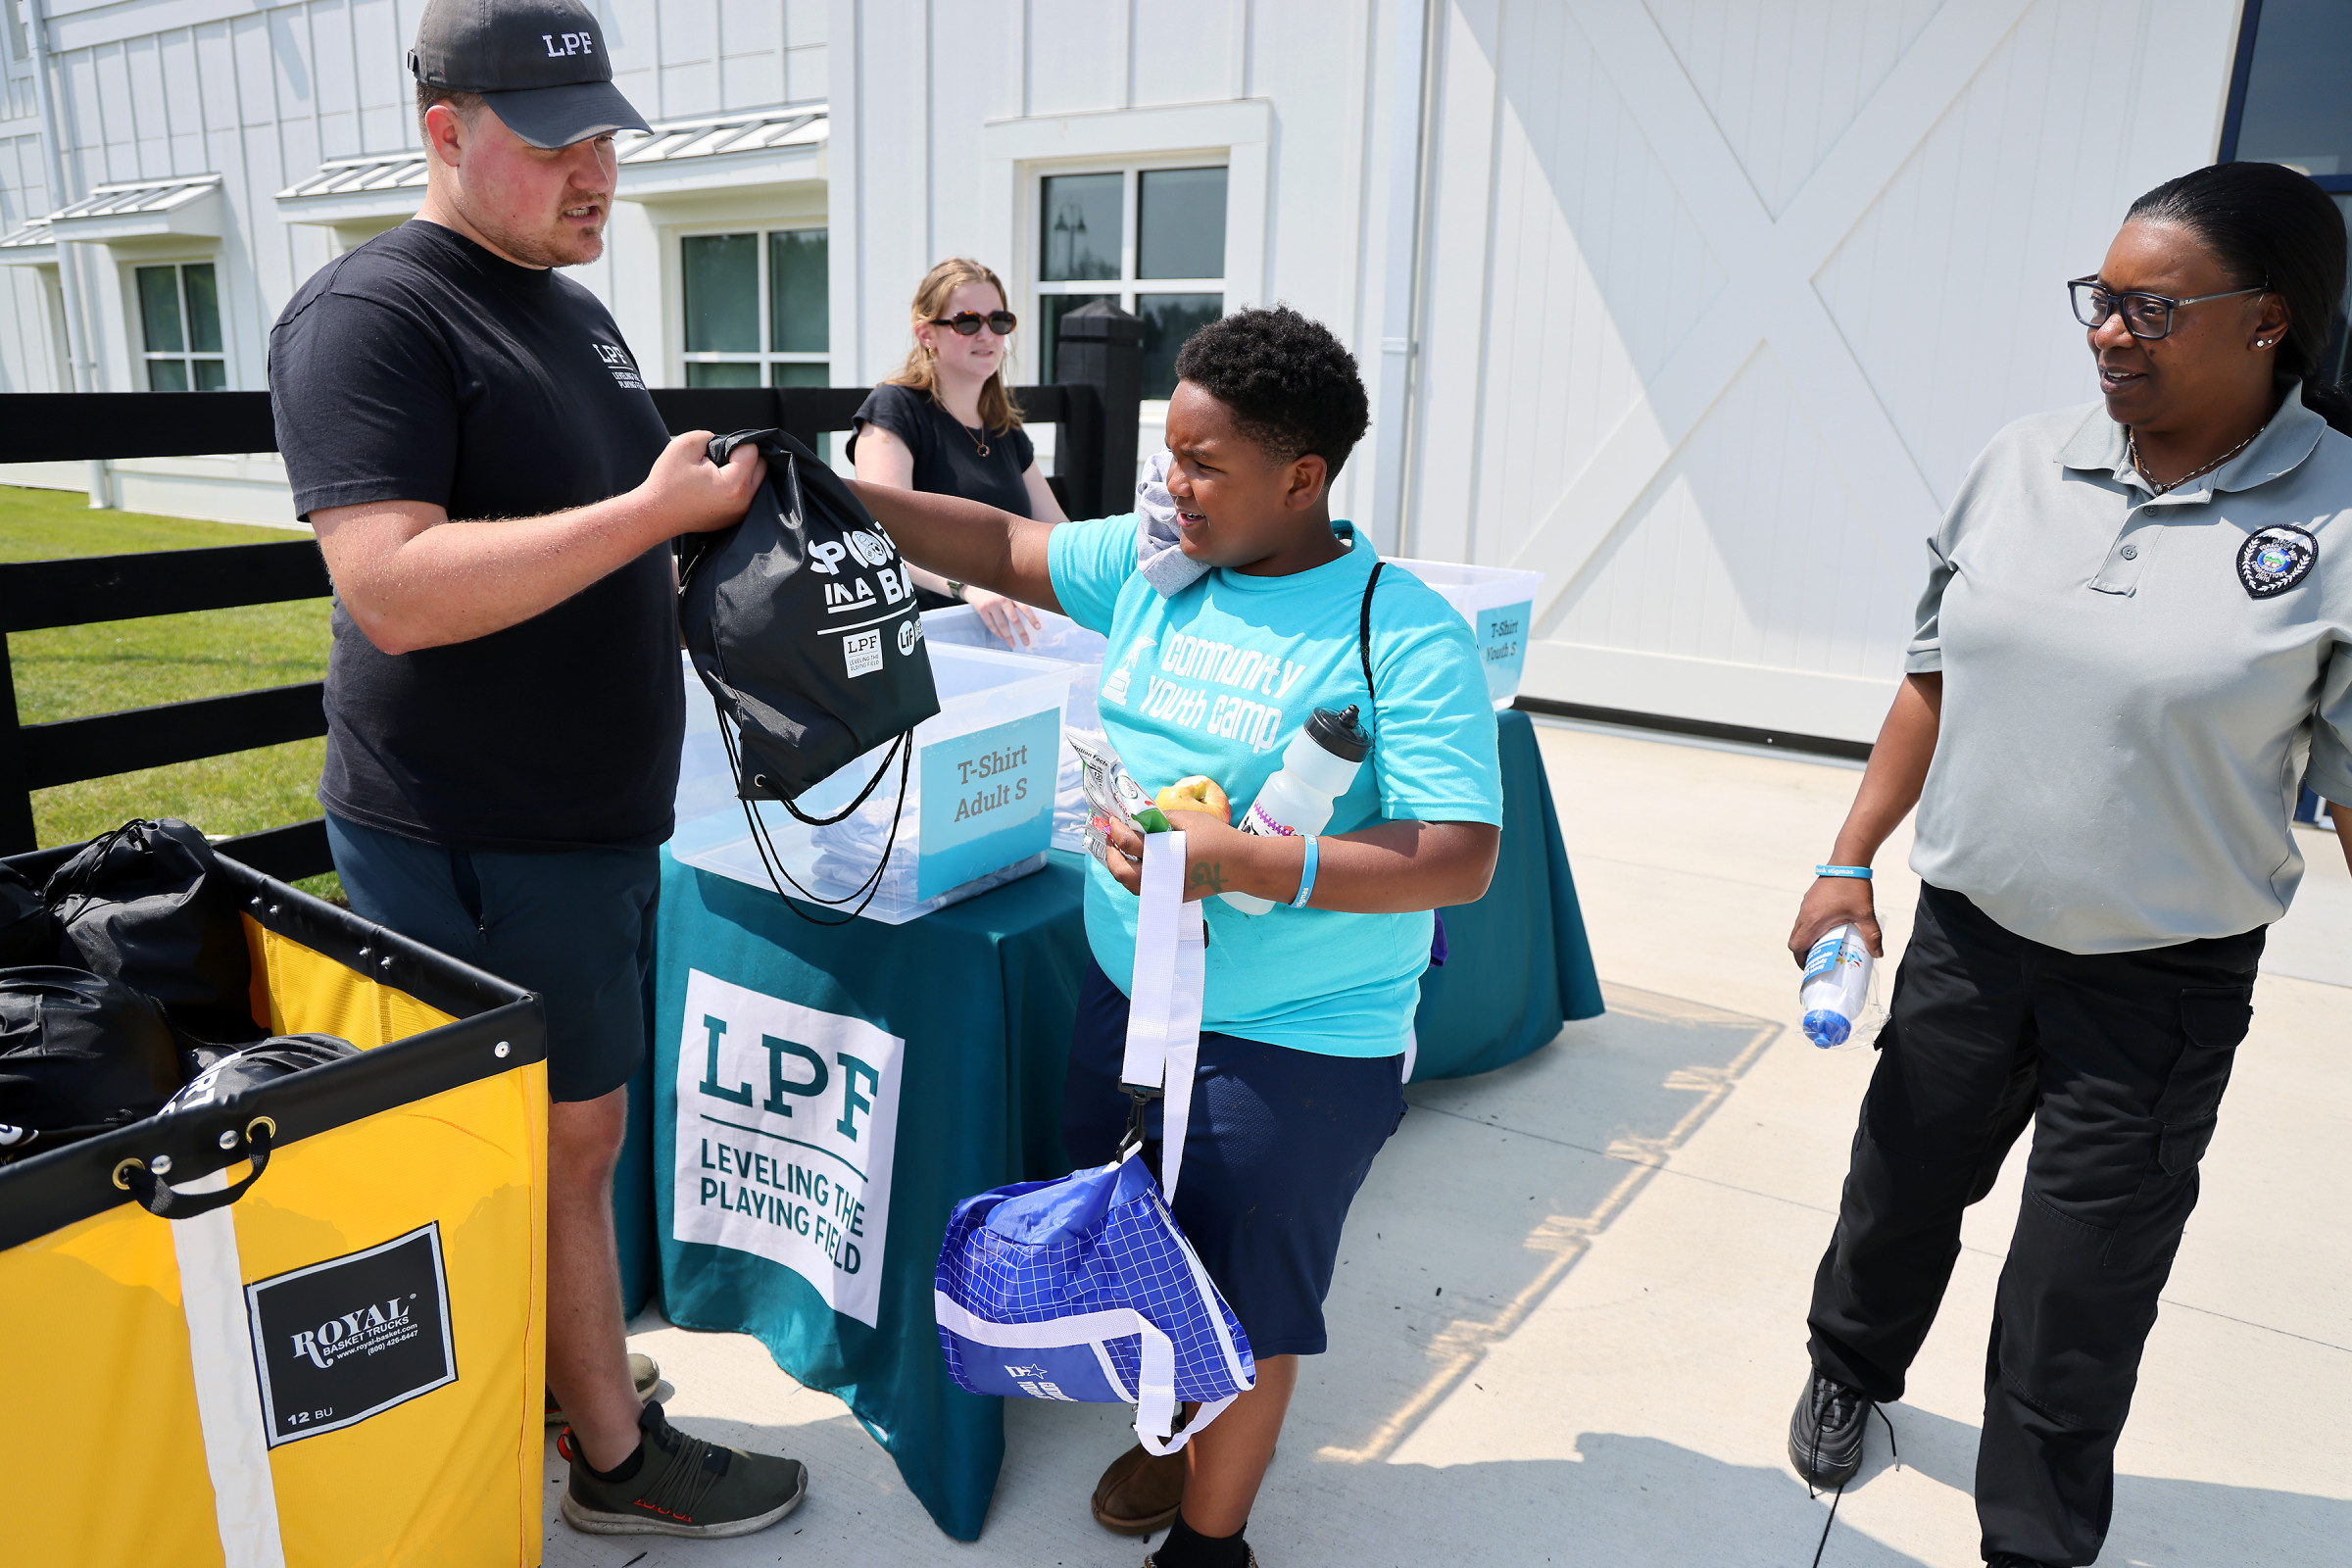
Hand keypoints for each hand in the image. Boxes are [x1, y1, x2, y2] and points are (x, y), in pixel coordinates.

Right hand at [639, 430, 765, 536]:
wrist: (654, 514)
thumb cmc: (667, 482)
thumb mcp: (686, 445)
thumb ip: (713, 437)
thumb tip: (728, 444)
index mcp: (735, 485)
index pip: (752, 451)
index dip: (734, 444)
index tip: (714, 451)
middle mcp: (744, 502)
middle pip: (762, 466)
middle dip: (743, 456)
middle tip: (717, 460)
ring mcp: (741, 513)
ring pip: (757, 480)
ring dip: (742, 470)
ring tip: (716, 472)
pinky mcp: (735, 518)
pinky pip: (748, 493)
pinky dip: (738, 484)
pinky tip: (716, 484)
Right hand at [966, 586, 1040, 646]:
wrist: (975, 580)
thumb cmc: (995, 586)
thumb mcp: (1007, 588)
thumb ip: (1016, 597)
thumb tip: (1029, 613)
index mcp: (1011, 593)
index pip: (1025, 607)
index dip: (1032, 618)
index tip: (1038, 628)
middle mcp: (1002, 598)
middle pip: (1014, 620)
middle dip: (1022, 633)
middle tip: (1027, 643)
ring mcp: (991, 604)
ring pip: (1002, 624)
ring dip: (1008, 637)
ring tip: (1013, 644)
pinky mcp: (982, 609)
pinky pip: (990, 624)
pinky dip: (996, 632)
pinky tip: (1002, 637)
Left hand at [1102, 812, 1263, 901]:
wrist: (1241, 865)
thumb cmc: (1217, 838)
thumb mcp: (1188, 819)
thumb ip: (1160, 819)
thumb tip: (1137, 819)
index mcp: (1165, 856)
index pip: (1129, 844)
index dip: (1116, 829)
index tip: (1112, 820)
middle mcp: (1162, 878)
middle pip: (1121, 872)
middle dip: (1110, 853)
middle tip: (1110, 836)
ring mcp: (1167, 891)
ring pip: (1130, 885)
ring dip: (1119, 867)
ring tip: (1119, 850)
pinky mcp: (1173, 896)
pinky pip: (1144, 889)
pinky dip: (1134, 876)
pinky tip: (1136, 862)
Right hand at [1789, 874, 1880, 965]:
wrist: (1847, 861)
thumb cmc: (1853, 888)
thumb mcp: (1865, 914)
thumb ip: (1871, 936)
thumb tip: (1878, 955)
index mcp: (1813, 921)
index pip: (1797, 946)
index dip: (1802, 960)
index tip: (1812, 967)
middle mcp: (1805, 914)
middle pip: (1795, 940)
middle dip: (1804, 952)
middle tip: (1819, 959)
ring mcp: (1806, 905)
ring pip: (1799, 929)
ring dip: (1807, 939)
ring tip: (1825, 945)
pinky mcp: (1810, 899)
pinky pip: (1804, 918)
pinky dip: (1810, 928)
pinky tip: (1828, 927)